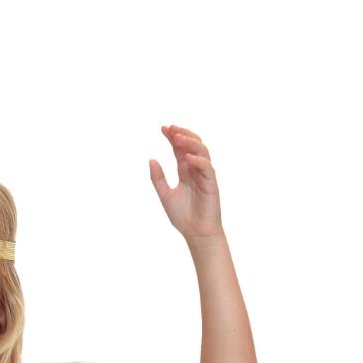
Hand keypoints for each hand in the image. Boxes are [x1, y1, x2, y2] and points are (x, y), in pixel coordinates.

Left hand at [149, 123, 222, 241]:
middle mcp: (196, 170)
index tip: (163, 128)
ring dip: (190, 142)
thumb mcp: (165, 195)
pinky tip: (187, 157)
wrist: (196, 234)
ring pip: (202, 151)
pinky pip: (207, 167)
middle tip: (171, 128)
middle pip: (192, 145)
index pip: (179, 149)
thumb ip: (158, 179)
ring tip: (177, 137)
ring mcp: (205, 175)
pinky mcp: (211, 184)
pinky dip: (198, 160)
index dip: (172, 137)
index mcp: (185, 171)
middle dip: (182, 134)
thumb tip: (151, 160)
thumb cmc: (183, 217)